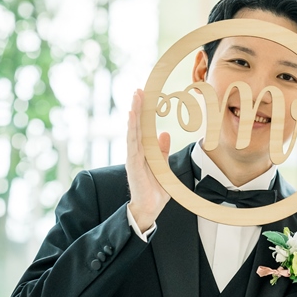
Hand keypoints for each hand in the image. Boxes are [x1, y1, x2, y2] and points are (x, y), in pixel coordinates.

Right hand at [127, 89, 169, 231]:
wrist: (151, 206)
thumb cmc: (155, 188)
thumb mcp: (163, 164)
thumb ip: (162, 150)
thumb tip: (165, 133)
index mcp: (145, 150)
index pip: (144, 127)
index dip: (144, 112)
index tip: (144, 96)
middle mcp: (137, 151)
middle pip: (137, 125)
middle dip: (137, 107)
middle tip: (138, 90)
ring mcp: (133, 156)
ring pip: (133, 131)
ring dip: (134, 114)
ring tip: (135, 98)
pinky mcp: (132, 163)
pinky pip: (132, 143)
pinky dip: (131, 129)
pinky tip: (131, 117)